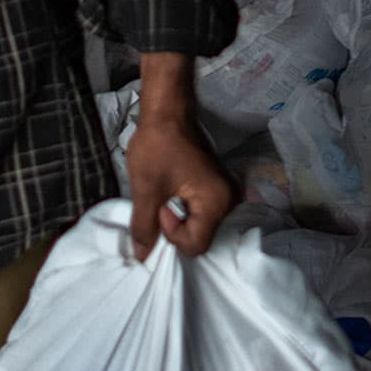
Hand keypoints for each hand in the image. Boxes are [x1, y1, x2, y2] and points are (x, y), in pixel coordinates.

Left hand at [123, 109, 233, 261]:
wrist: (168, 111)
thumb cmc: (157, 146)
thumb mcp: (146, 189)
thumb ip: (144, 226)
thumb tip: (142, 258)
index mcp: (217, 202)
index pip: (194, 245)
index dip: (171, 233)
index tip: (160, 204)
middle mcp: (228, 201)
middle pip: (199, 238)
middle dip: (174, 228)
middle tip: (161, 199)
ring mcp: (224, 194)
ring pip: (198, 227)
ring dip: (177, 220)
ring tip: (164, 195)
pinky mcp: (216, 188)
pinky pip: (200, 214)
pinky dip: (183, 211)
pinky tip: (171, 194)